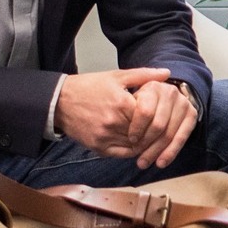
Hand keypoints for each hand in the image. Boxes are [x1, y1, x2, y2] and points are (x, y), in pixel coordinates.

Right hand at [53, 67, 170, 156]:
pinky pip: (123, 154)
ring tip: (145, 133)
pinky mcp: (99, 148)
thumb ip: (143, 75)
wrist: (60, 101)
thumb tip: (167, 73)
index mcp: (121, 103)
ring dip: (144, 142)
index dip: (156, 114)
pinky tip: (133, 141)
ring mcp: (106, 137)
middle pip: (145, 133)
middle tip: (155, 125)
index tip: (157, 111)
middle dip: (152, 130)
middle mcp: (114, 123)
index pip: (150, 116)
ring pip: (136, 146)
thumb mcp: (116, 76)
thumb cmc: (89, 86)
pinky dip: (132, 150)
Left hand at [128, 81, 197, 169]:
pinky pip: (182, 137)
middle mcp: (170, 92)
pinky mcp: (192, 114)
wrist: (165, 94)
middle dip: (146, 144)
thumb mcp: (131, 95)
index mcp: (153, 86)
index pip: (145, 111)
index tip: (131, 140)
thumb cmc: (142, 99)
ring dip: (156, 152)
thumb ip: (128, 106)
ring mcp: (183, 103)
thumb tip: (127, 125)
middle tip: (137, 156)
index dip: (138, 128)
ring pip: (169, 134)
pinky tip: (161, 163)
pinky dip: (171, 152)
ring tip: (144, 163)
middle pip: (158, 125)